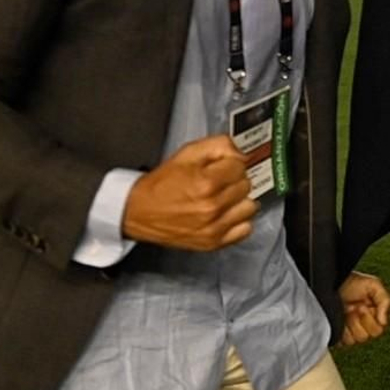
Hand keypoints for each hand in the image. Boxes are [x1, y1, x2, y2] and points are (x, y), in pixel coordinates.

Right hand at [121, 136, 257, 251]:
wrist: (139, 212)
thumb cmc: (162, 184)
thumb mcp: (187, 153)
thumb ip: (219, 146)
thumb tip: (240, 154)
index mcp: (206, 183)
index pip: (241, 165)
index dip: (230, 162)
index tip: (221, 165)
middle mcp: (212, 207)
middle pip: (246, 185)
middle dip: (234, 179)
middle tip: (218, 180)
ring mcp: (214, 228)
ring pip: (250, 206)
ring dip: (239, 200)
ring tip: (223, 197)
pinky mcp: (213, 242)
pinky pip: (245, 229)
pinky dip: (238, 221)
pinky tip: (226, 214)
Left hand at [336, 271, 389, 346]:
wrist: (331, 282)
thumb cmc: (351, 282)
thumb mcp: (373, 284)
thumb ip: (384, 301)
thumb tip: (383, 322)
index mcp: (372, 315)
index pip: (377, 330)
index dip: (369, 319)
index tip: (362, 306)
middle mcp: (361, 325)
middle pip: (365, 337)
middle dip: (358, 321)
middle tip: (352, 307)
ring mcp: (349, 330)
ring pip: (353, 340)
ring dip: (349, 325)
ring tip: (344, 311)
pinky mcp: (337, 334)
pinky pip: (341, 342)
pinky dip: (340, 330)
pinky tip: (338, 318)